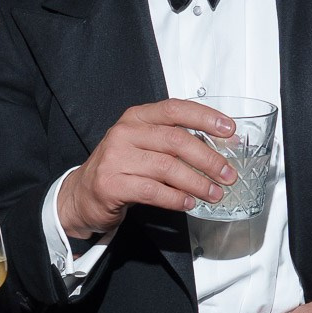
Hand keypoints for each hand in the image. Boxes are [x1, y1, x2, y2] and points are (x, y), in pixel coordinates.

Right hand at [57, 99, 239, 241]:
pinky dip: (176, 198)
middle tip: (228, 174)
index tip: (229, 130)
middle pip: (176, 141)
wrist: (82, 194)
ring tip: (214, 193)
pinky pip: (153, 191)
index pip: (176, 109)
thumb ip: (172, 141)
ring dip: (197, 183)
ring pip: (167, 168)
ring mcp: (116, 158)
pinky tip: (189, 203)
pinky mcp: (112, 184)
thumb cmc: (120, 168)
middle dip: (208, 159)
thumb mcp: (142, 144)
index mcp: (136, 117)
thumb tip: (217, 147)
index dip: (205, 117)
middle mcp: (125, 133)